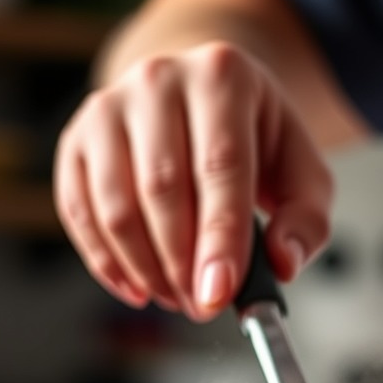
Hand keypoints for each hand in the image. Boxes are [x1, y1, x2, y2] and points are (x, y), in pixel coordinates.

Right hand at [54, 42, 332, 319]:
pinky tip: (137, 288)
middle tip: (203, 306)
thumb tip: (282, 263)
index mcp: (223, 77)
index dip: (219, 239)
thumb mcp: (304, 174)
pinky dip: (106, 262)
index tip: (219, 293)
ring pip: (116, 206)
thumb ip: (306, 222)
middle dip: (182, 264)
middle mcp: (158, 79)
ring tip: (177, 298)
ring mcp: (109, 106)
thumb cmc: (258, 143)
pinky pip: (79, 211)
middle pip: (162, 188)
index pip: (219, 167)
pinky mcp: (76, 139)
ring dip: (146, 269)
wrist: (204, 102)